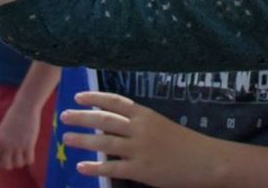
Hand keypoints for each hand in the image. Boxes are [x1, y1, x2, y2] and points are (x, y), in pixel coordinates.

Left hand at [0, 93, 40, 170]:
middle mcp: (6, 145)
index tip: (7, 159)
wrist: (26, 106)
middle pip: (7, 165)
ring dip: (21, 162)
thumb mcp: (3, 129)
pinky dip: (30, 159)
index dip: (1, 163)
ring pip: (19, 164)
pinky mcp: (29, 143)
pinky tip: (31, 153)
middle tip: (16, 158)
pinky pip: (29, 160)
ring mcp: (18, 145)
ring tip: (24, 155)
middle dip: (11, 164)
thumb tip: (3, 153)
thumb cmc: (15, 115)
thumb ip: (1, 141)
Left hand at [63, 92, 215, 186]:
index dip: (96, 98)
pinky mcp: (140, 170)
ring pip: (104, 142)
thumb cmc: (183, 142)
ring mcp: (139, 149)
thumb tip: (114, 127)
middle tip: (64, 116)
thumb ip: (139, 126)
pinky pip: (112, 167)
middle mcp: (140, 128)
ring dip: (83, 140)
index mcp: (146, 114)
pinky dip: (94, 167)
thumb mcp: (161, 126)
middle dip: (82, 117)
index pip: (116, 102)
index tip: (79, 97)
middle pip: (105, 119)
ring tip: (66, 139)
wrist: (203, 159)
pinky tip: (81, 166)